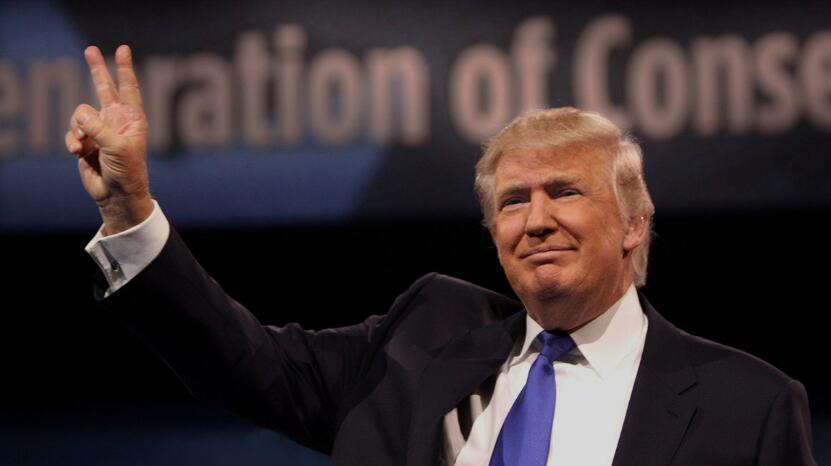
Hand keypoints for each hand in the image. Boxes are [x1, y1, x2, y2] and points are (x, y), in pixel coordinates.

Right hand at [66, 45, 152, 234]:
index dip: (124, 69)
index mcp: (131, 119)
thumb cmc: (126, 171)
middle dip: (97, 69)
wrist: (116, 194)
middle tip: (90, 49)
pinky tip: (77, 151)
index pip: (128, 88)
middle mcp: (116, 120)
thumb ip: (98, 127)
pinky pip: (72, 132)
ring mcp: (100, 129)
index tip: (123, 49)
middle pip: (104, 88)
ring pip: (80, 113)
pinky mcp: (86, 141)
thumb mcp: (116, 147)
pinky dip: (72, 141)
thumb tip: (80, 113)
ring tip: (83, 144)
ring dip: (78, 127)